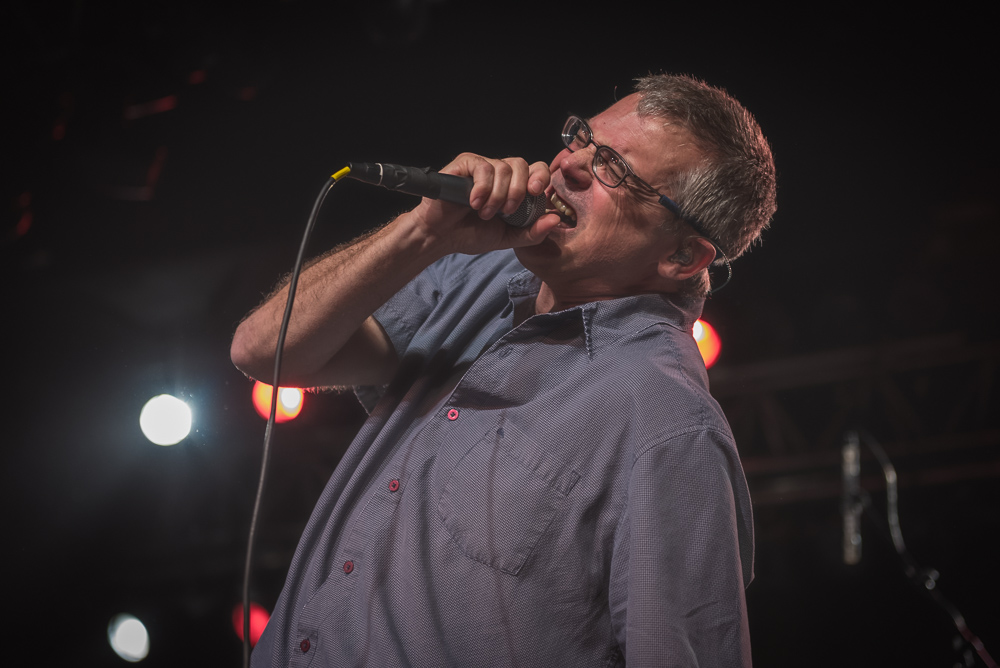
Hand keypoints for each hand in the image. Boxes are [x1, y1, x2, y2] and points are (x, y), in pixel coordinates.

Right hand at [400, 153, 561, 256]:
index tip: (535, 193)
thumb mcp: (508, 238)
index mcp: (513, 186)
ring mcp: (481, 167)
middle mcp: (499, 173)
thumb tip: (556, 219)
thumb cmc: (472, 234)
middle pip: (521, 164)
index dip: (540, 177)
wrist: (442, 237)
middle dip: (517, 190)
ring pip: (502, 167)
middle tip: (507, 212)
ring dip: (497, 195)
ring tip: (485, 213)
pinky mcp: (464, 164)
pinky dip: (482, 188)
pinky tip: (474, 203)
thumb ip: (533, 232)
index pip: (536, 169)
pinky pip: (482, 167)